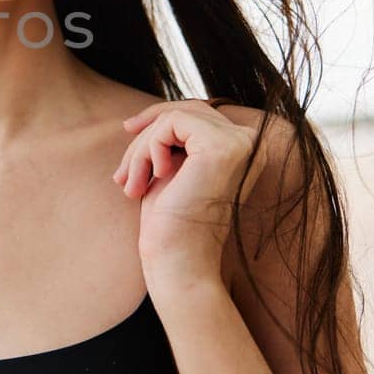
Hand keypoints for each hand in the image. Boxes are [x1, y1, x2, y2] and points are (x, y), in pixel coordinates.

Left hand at [112, 98, 263, 292]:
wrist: (178, 262)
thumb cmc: (171, 223)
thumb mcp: (173, 169)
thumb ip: (175, 140)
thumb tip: (151, 114)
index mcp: (245, 149)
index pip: (197, 112)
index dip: (158, 119)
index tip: (127, 131)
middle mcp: (252, 143)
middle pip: (184, 111)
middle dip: (145, 138)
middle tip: (122, 175)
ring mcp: (242, 143)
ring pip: (174, 117)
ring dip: (141, 150)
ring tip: (131, 184)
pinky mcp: (222, 147)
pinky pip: (172, 123)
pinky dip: (149, 149)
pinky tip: (152, 179)